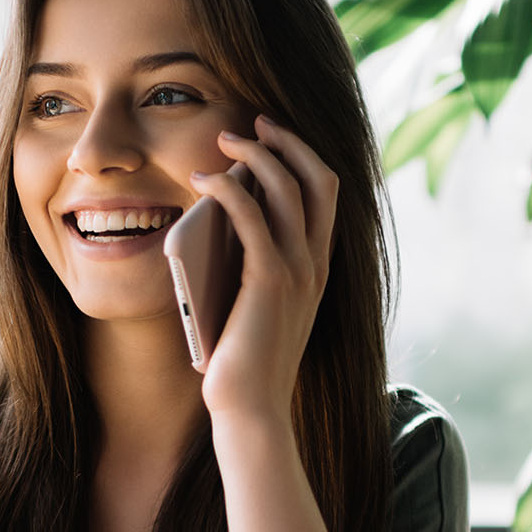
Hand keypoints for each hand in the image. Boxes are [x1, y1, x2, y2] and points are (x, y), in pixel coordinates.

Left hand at [188, 115, 337, 424]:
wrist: (251, 409)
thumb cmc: (244, 361)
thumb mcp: (254, 302)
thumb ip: (251, 262)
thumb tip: (221, 215)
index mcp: (318, 267)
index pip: (327, 193)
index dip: (303, 155)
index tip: (272, 134)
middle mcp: (317, 264)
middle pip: (318, 178)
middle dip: (287, 141)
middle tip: (253, 122)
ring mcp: (299, 271)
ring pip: (288, 187)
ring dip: (256, 153)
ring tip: (224, 141)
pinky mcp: (270, 280)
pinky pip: (252, 215)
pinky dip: (229, 187)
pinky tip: (203, 180)